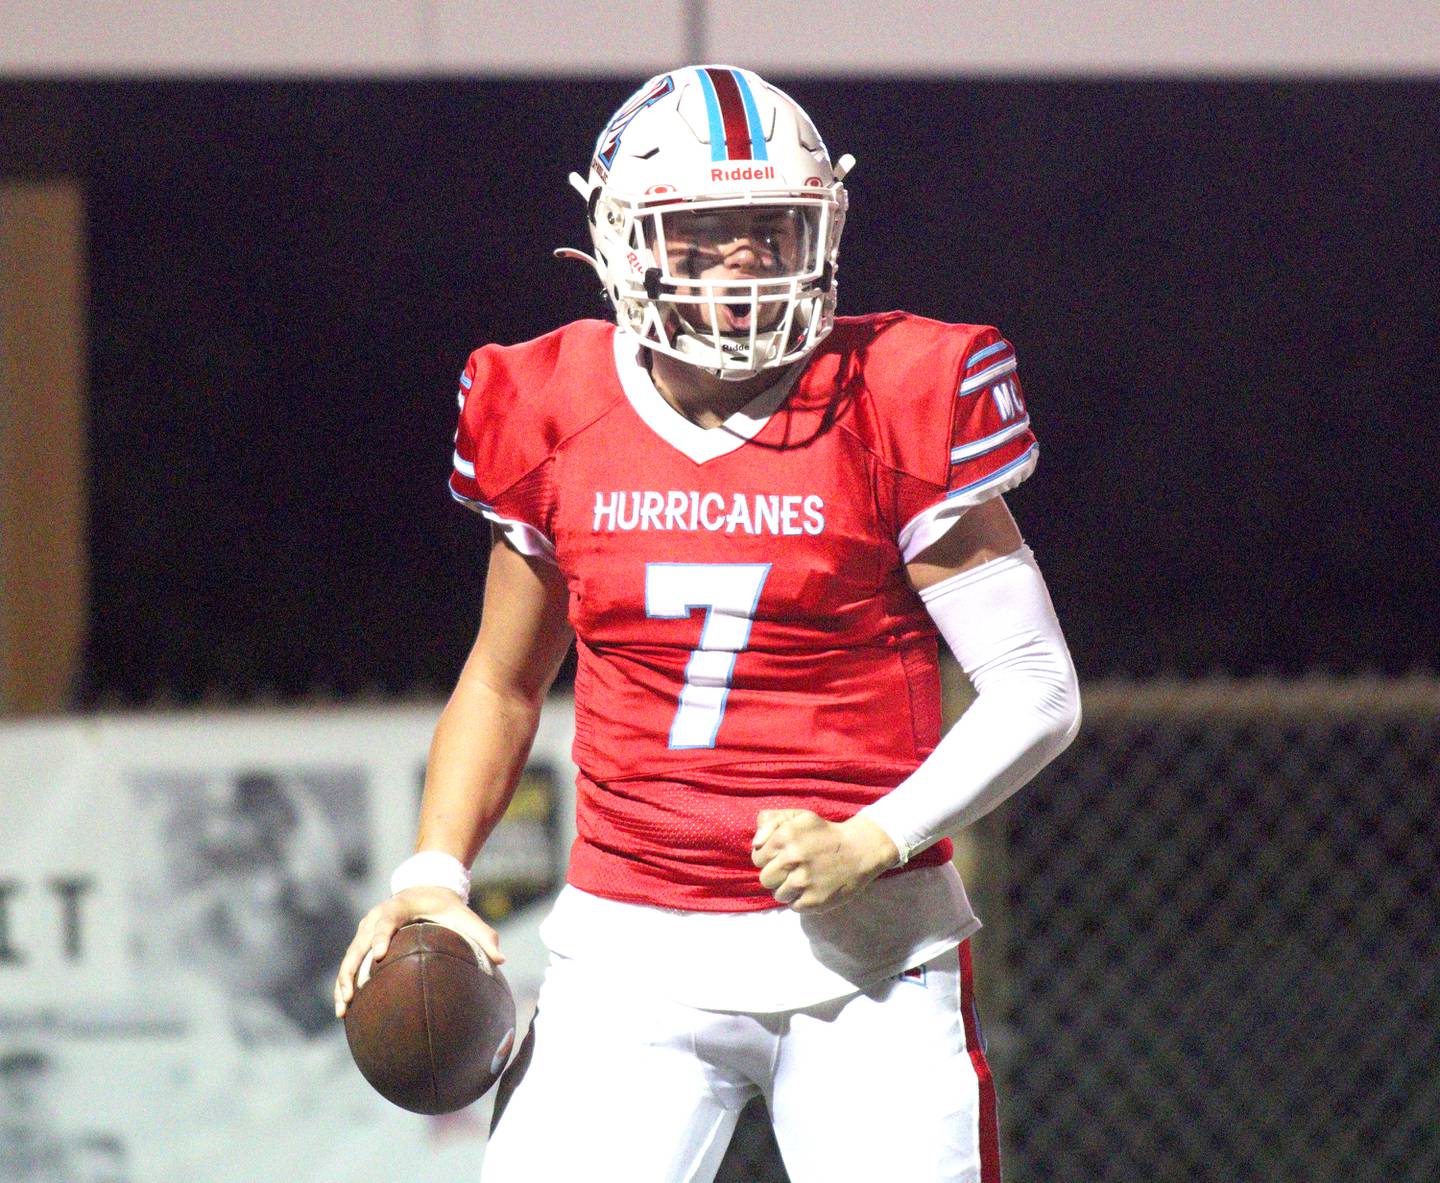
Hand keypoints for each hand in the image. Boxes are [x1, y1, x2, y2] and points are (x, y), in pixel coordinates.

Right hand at [333, 886, 502, 1017]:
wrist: (425, 888)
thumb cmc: (446, 906)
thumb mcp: (465, 915)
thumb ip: (484, 935)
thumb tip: (502, 960)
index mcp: (398, 907)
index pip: (386, 921)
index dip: (381, 937)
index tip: (380, 956)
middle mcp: (376, 917)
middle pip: (358, 943)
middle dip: (353, 969)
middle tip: (352, 994)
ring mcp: (365, 930)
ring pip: (349, 957)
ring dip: (344, 982)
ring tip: (342, 1010)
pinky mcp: (362, 941)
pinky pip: (350, 964)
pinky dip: (345, 983)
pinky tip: (345, 1009)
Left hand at [750, 810, 900, 912]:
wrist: (860, 850)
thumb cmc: (824, 833)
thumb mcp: (799, 817)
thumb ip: (771, 821)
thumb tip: (756, 843)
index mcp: (785, 836)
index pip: (757, 858)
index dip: (768, 858)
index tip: (782, 855)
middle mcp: (792, 858)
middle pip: (765, 879)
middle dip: (777, 874)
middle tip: (793, 869)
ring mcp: (803, 882)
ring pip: (778, 895)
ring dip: (788, 889)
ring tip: (804, 878)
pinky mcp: (814, 901)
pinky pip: (793, 906)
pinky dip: (801, 899)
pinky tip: (813, 888)